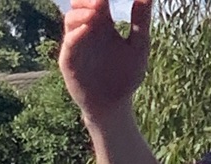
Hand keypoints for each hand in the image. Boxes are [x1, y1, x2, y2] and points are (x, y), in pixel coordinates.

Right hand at [59, 0, 152, 116]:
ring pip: (71, 19)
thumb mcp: (138, 46)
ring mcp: (77, 45)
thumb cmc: (126, 77)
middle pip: (80, 4)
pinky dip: (75, 34)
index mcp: (103, 23)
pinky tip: (87, 28)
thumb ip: (141, 21)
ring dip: (81, 12)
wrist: (114, 106)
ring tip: (96, 12)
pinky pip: (69, 44)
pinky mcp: (70, 62)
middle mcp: (88, 30)